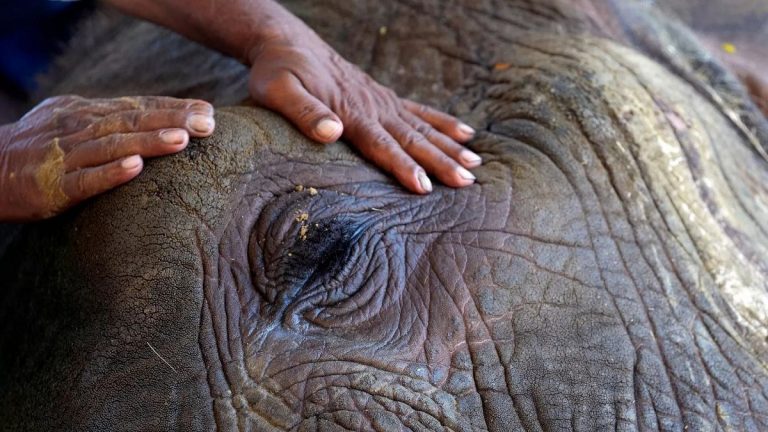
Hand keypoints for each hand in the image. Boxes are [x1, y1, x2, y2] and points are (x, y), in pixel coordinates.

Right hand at [0, 95, 214, 221]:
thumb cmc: (41, 147)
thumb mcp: (74, 121)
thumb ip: (112, 118)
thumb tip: (161, 114)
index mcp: (88, 113)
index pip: (138, 106)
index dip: (173, 108)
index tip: (207, 111)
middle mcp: (79, 128)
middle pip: (131, 121)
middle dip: (172, 121)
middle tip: (207, 124)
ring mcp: (66, 157)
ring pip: (112, 146)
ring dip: (148, 143)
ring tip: (181, 140)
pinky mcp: (54, 186)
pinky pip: (85, 179)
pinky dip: (110, 173)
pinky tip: (135, 168)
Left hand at [247, 26, 480, 193]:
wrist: (287, 41)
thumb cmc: (278, 70)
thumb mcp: (278, 90)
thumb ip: (305, 112)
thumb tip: (332, 132)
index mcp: (350, 111)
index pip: (382, 144)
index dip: (404, 166)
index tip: (425, 186)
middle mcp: (373, 107)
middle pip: (411, 138)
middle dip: (440, 162)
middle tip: (467, 183)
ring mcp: (382, 101)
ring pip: (422, 127)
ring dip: (449, 147)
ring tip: (476, 165)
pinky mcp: (383, 97)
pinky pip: (420, 111)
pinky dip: (443, 123)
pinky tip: (465, 133)